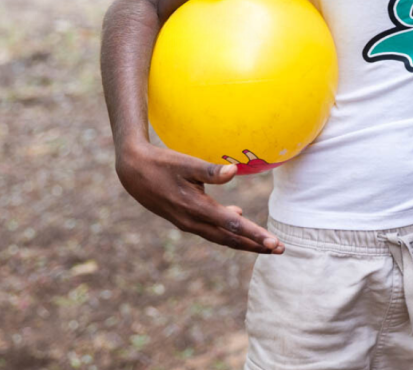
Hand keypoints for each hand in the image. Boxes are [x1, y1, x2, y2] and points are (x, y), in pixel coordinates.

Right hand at [115, 141, 282, 253]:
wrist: (133, 172)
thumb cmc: (161, 163)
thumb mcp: (186, 163)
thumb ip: (210, 171)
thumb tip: (234, 172)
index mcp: (196, 208)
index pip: (232, 226)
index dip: (255, 235)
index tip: (274, 243)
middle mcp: (192, 221)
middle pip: (229, 238)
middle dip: (255, 245)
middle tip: (280, 249)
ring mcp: (187, 223)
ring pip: (220, 236)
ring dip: (243, 240)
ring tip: (264, 243)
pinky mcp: (184, 219)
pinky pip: (210, 229)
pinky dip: (226, 229)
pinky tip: (236, 217)